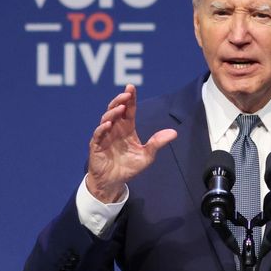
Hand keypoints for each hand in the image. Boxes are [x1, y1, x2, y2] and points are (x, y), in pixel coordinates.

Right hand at [86, 84, 176, 202]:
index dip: (130, 98)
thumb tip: (174, 133)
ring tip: (120, 108)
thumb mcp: (147, 155)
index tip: (131, 87)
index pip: (128, 110)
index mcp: (127, 128)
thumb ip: (157, 143)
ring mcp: (105, 136)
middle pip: (116, 110)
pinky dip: (102, 128)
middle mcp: (115, 129)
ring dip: (113, 112)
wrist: (114, 182)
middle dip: (120, 100)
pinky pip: (98, 134)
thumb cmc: (129, 167)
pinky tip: (108, 125)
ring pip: (106, 119)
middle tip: (126, 93)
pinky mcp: (96, 146)